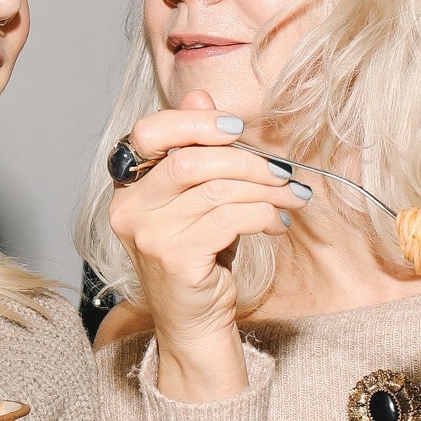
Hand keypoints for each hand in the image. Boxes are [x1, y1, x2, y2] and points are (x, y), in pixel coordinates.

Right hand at [107, 90, 305, 400]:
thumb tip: (202, 94)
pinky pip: (229, 219)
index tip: (239, 127)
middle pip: (191, 158)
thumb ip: (196, 147)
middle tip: (283, 171)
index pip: (150, 132)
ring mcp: (148, 235)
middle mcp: (129, 209)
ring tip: (292, 198)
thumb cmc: (199, 258)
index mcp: (128, 187)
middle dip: (247, 160)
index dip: (196, 121)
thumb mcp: (197, 197)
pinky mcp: (174, 258)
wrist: (194, 326)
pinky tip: (278, 224)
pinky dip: (263, 216)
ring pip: (217, 188)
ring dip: (266, 190)